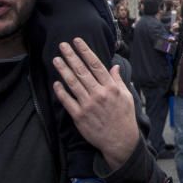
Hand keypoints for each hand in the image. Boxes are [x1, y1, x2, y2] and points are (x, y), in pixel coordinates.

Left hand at [52, 37, 139, 169]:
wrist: (120, 141)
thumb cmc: (124, 118)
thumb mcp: (126, 97)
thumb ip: (118, 80)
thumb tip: (114, 66)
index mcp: (111, 87)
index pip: (96, 65)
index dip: (85, 51)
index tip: (77, 41)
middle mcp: (99, 94)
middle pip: (82, 71)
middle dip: (71, 56)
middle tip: (62, 45)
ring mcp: (88, 105)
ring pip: (73, 83)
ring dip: (63, 70)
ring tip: (56, 59)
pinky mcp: (79, 117)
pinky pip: (68, 101)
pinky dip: (61, 91)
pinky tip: (56, 82)